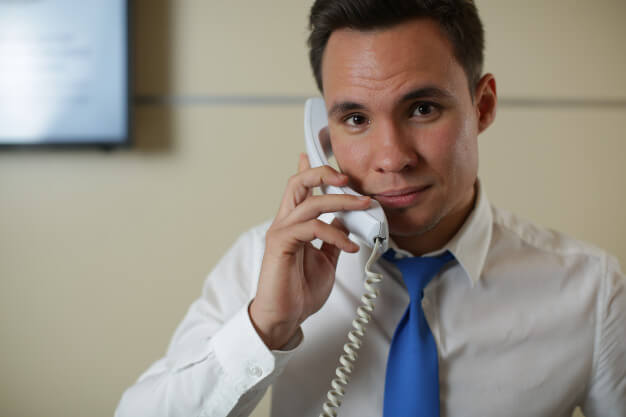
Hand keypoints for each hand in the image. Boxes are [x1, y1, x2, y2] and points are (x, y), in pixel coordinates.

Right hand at [249, 153, 370, 349]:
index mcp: (294, 223)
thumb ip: (332, 238)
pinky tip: (350, 245)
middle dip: (323, 173)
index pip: (300, 188)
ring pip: (310, 202)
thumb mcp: (325, 259)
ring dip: (341, 201)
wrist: (285, 317)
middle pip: (298, 183)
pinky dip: (336, 234)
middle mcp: (285, 223)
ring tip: (365, 206)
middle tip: (349, 178)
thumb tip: (345, 220)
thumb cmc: (300, 290)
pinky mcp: (281, 244)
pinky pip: (312, 228)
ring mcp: (281, 232)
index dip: (311, 170)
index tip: (327, 159)